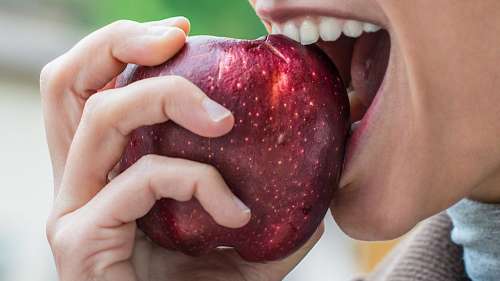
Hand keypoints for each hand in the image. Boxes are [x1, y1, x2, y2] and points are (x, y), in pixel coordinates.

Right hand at [41, 18, 322, 280]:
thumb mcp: (240, 237)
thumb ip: (261, 200)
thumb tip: (312, 173)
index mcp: (105, 171)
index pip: (90, 87)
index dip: (124, 46)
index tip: (183, 34)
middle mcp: (77, 183)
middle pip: (66, 83)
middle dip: (117, 43)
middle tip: (175, 38)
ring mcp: (72, 211)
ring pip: (100, 117)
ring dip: (168, 100)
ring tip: (223, 121)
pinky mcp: (80, 242)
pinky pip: (142, 181)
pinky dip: (198, 182)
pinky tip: (236, 213)